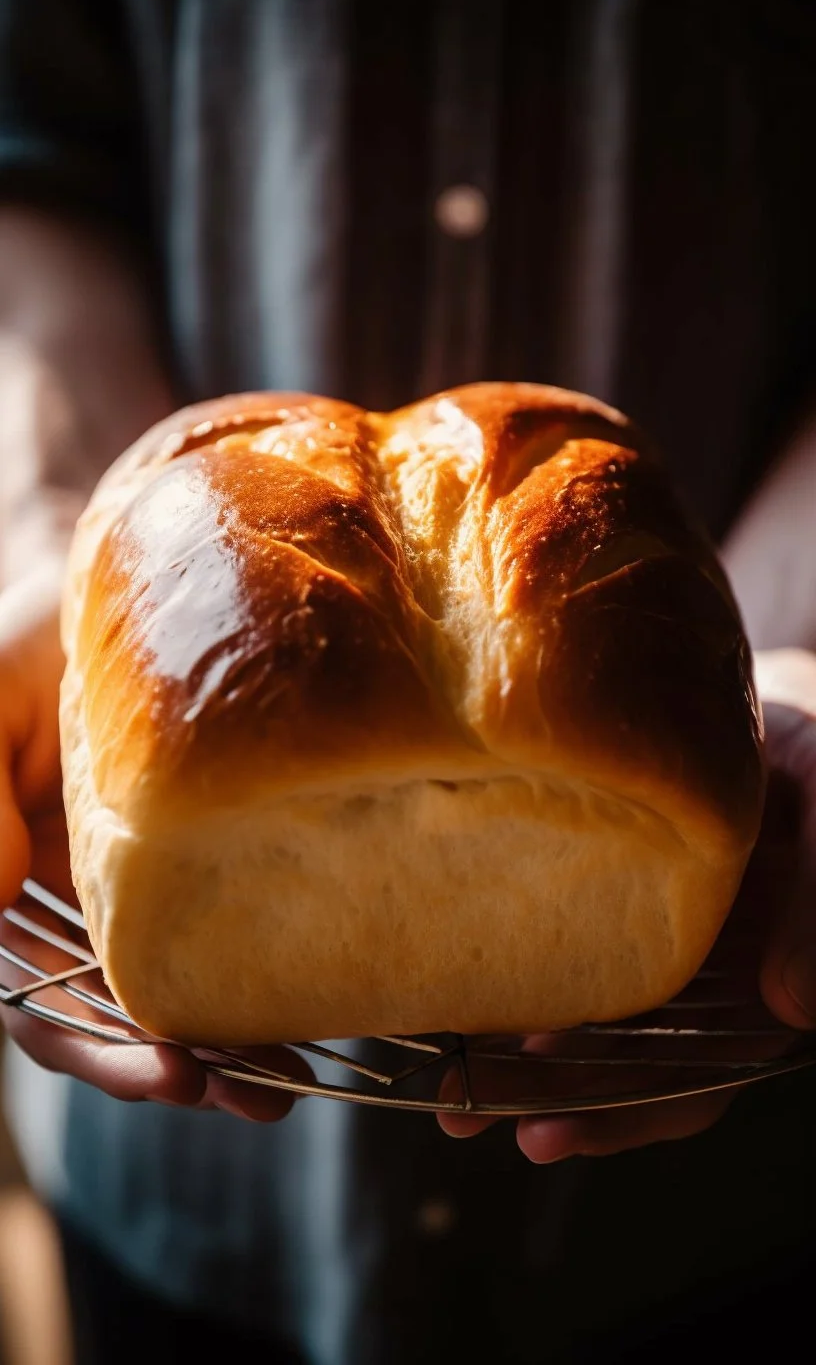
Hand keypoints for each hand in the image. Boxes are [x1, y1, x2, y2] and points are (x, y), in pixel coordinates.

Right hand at [0, 563, 305, 1119]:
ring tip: (287, 1082)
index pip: (33, 1000)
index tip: (160, 1073)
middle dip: (168, 1069)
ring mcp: (137, 894)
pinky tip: (313, 1004)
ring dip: (223, 1049)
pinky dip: (260, 979)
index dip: (87, 1045)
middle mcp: (67, 910)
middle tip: (242, 1095)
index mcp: (4, 895)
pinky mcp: (202, 866)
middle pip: (109, 1019)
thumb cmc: (30, 639)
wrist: (109, 585)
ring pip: (173, 994)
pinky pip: (230, 934)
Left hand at [439, 647, 815, 1160]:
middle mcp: (701, 983)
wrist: (755, 720)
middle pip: (622, 1066)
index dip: (629, 1116)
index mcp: (756, 991)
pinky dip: (516, 984)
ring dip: (519, 1060)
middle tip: (468, 1117)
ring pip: (585, 1023)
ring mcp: (652, 947)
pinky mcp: (610, 906)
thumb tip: (792, 1009)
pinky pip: (562, 955)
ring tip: (449, 1092)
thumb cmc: (815, 768)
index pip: (696, 1079)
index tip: (554, 1136)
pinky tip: (460, 1000)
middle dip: (549, 1100)